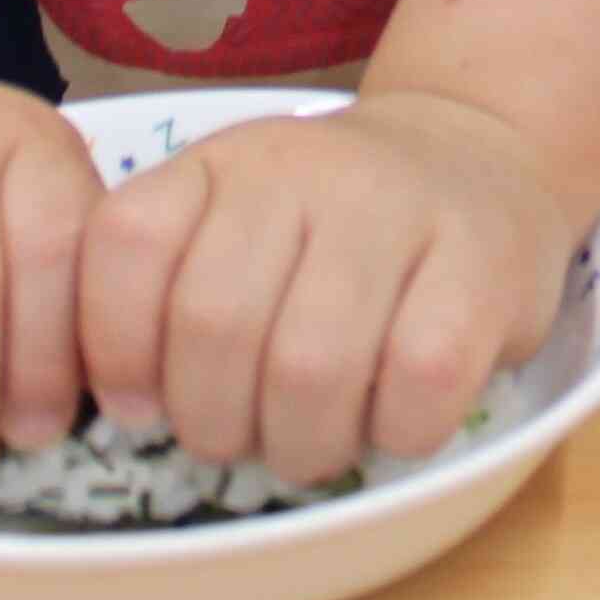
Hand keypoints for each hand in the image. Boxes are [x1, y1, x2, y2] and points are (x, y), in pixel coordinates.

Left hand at [77, 89, 581, 486]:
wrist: (484, 156)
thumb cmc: (339, 222)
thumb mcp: (239, 216)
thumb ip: (168, 287)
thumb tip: (127, 411)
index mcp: (228, 160)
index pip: (128, 240)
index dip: (115, 348)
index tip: (142, 405)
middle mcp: (308, 167)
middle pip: (216, 322)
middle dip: (214, 422)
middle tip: (243, 436)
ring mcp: (401, 208)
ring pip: (311, 365)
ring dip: (301, 443)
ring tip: (313, 440)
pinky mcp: (484, 266)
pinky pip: (416, 383)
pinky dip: (393, 432)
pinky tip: (394, 417)